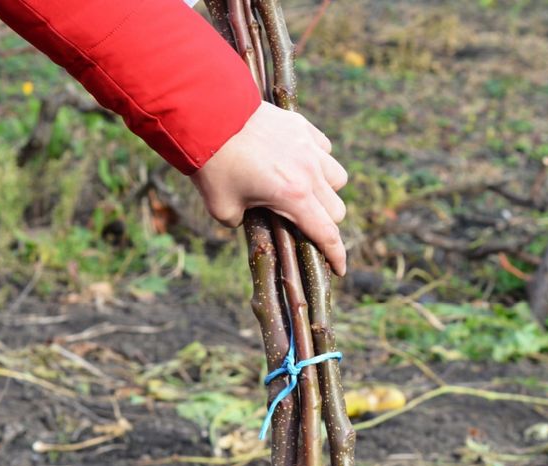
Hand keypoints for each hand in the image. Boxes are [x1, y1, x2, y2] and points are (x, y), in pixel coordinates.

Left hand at [191, 102, 347, 275]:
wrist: (208, 115)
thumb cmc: (215, 166)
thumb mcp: (222, 208)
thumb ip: (241, 221)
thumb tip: (248, 216)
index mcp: (294, 198)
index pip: (326, 234)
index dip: (336, 255)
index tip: (339, 269)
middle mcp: (309, 173)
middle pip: (336, 209)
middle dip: (325, 223)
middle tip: (306, 224)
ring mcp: (309, 148)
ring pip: (338, 178)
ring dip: (328, 190)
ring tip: (307, 191)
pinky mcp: (302, 127)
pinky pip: (325, 149)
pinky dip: (319, 160)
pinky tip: (300, 162)